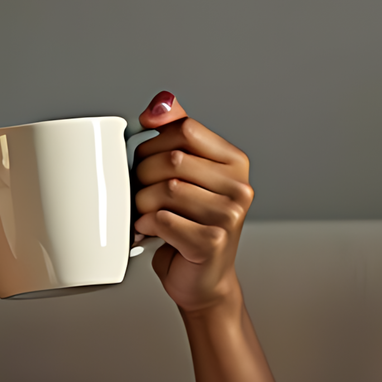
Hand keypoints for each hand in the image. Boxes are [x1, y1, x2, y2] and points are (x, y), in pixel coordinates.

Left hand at [133, 92, 253, 315]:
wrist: (203, 279)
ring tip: (145, 212)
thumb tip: (161, 102)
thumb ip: (176, 131)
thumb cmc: (189, 223)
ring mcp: (230, 215)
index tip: (145, 157)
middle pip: (172, 159)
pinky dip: (146, 225)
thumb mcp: (186, 171)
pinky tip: (150, 230)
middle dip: (144, 174)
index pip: (185, 128)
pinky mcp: (212, 242)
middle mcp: (239, 186)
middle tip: (142, 191)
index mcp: (234, 161)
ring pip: (165, 189)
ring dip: (142, 202)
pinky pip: (162, 219)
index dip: (154, 141)